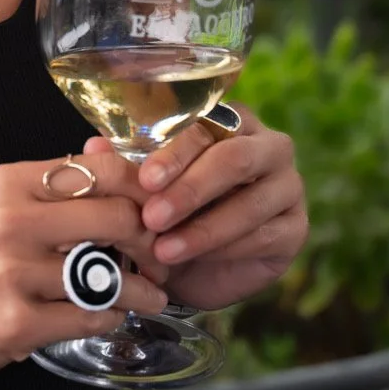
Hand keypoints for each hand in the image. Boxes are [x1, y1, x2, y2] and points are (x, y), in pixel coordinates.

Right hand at [0, 155, 170, 389]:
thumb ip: (51, 187)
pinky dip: (111, 318)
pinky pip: (92, 317)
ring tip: (151, 294)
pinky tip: (110, 316)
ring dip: (142, 290)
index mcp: (8, 182)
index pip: (102, 169)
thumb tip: (115, 162)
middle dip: (151, 241)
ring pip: (111, 276)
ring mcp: (12, 274)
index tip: (155, 210)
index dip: (143, 190)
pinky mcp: (17, 323)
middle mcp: (10, 220)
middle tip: (159, 257)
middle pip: (117, 217)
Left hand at [77, 111, 307, 313]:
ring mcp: (288, 185)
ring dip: (203, 228)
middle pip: (234, 159)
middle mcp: (267, 146)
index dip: (174, 154)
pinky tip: (194, 260)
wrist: (196, 267)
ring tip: (164, 250)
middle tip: (153, 218)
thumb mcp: (144, 192)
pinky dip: (225, 249)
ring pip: (251, 201)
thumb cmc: (170, 214)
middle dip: (190, 190)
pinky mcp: (295, 227)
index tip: (145, 181)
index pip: (206, 126)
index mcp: (229, 122)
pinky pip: (265, 235)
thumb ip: (124, 167)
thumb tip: (93, 149)